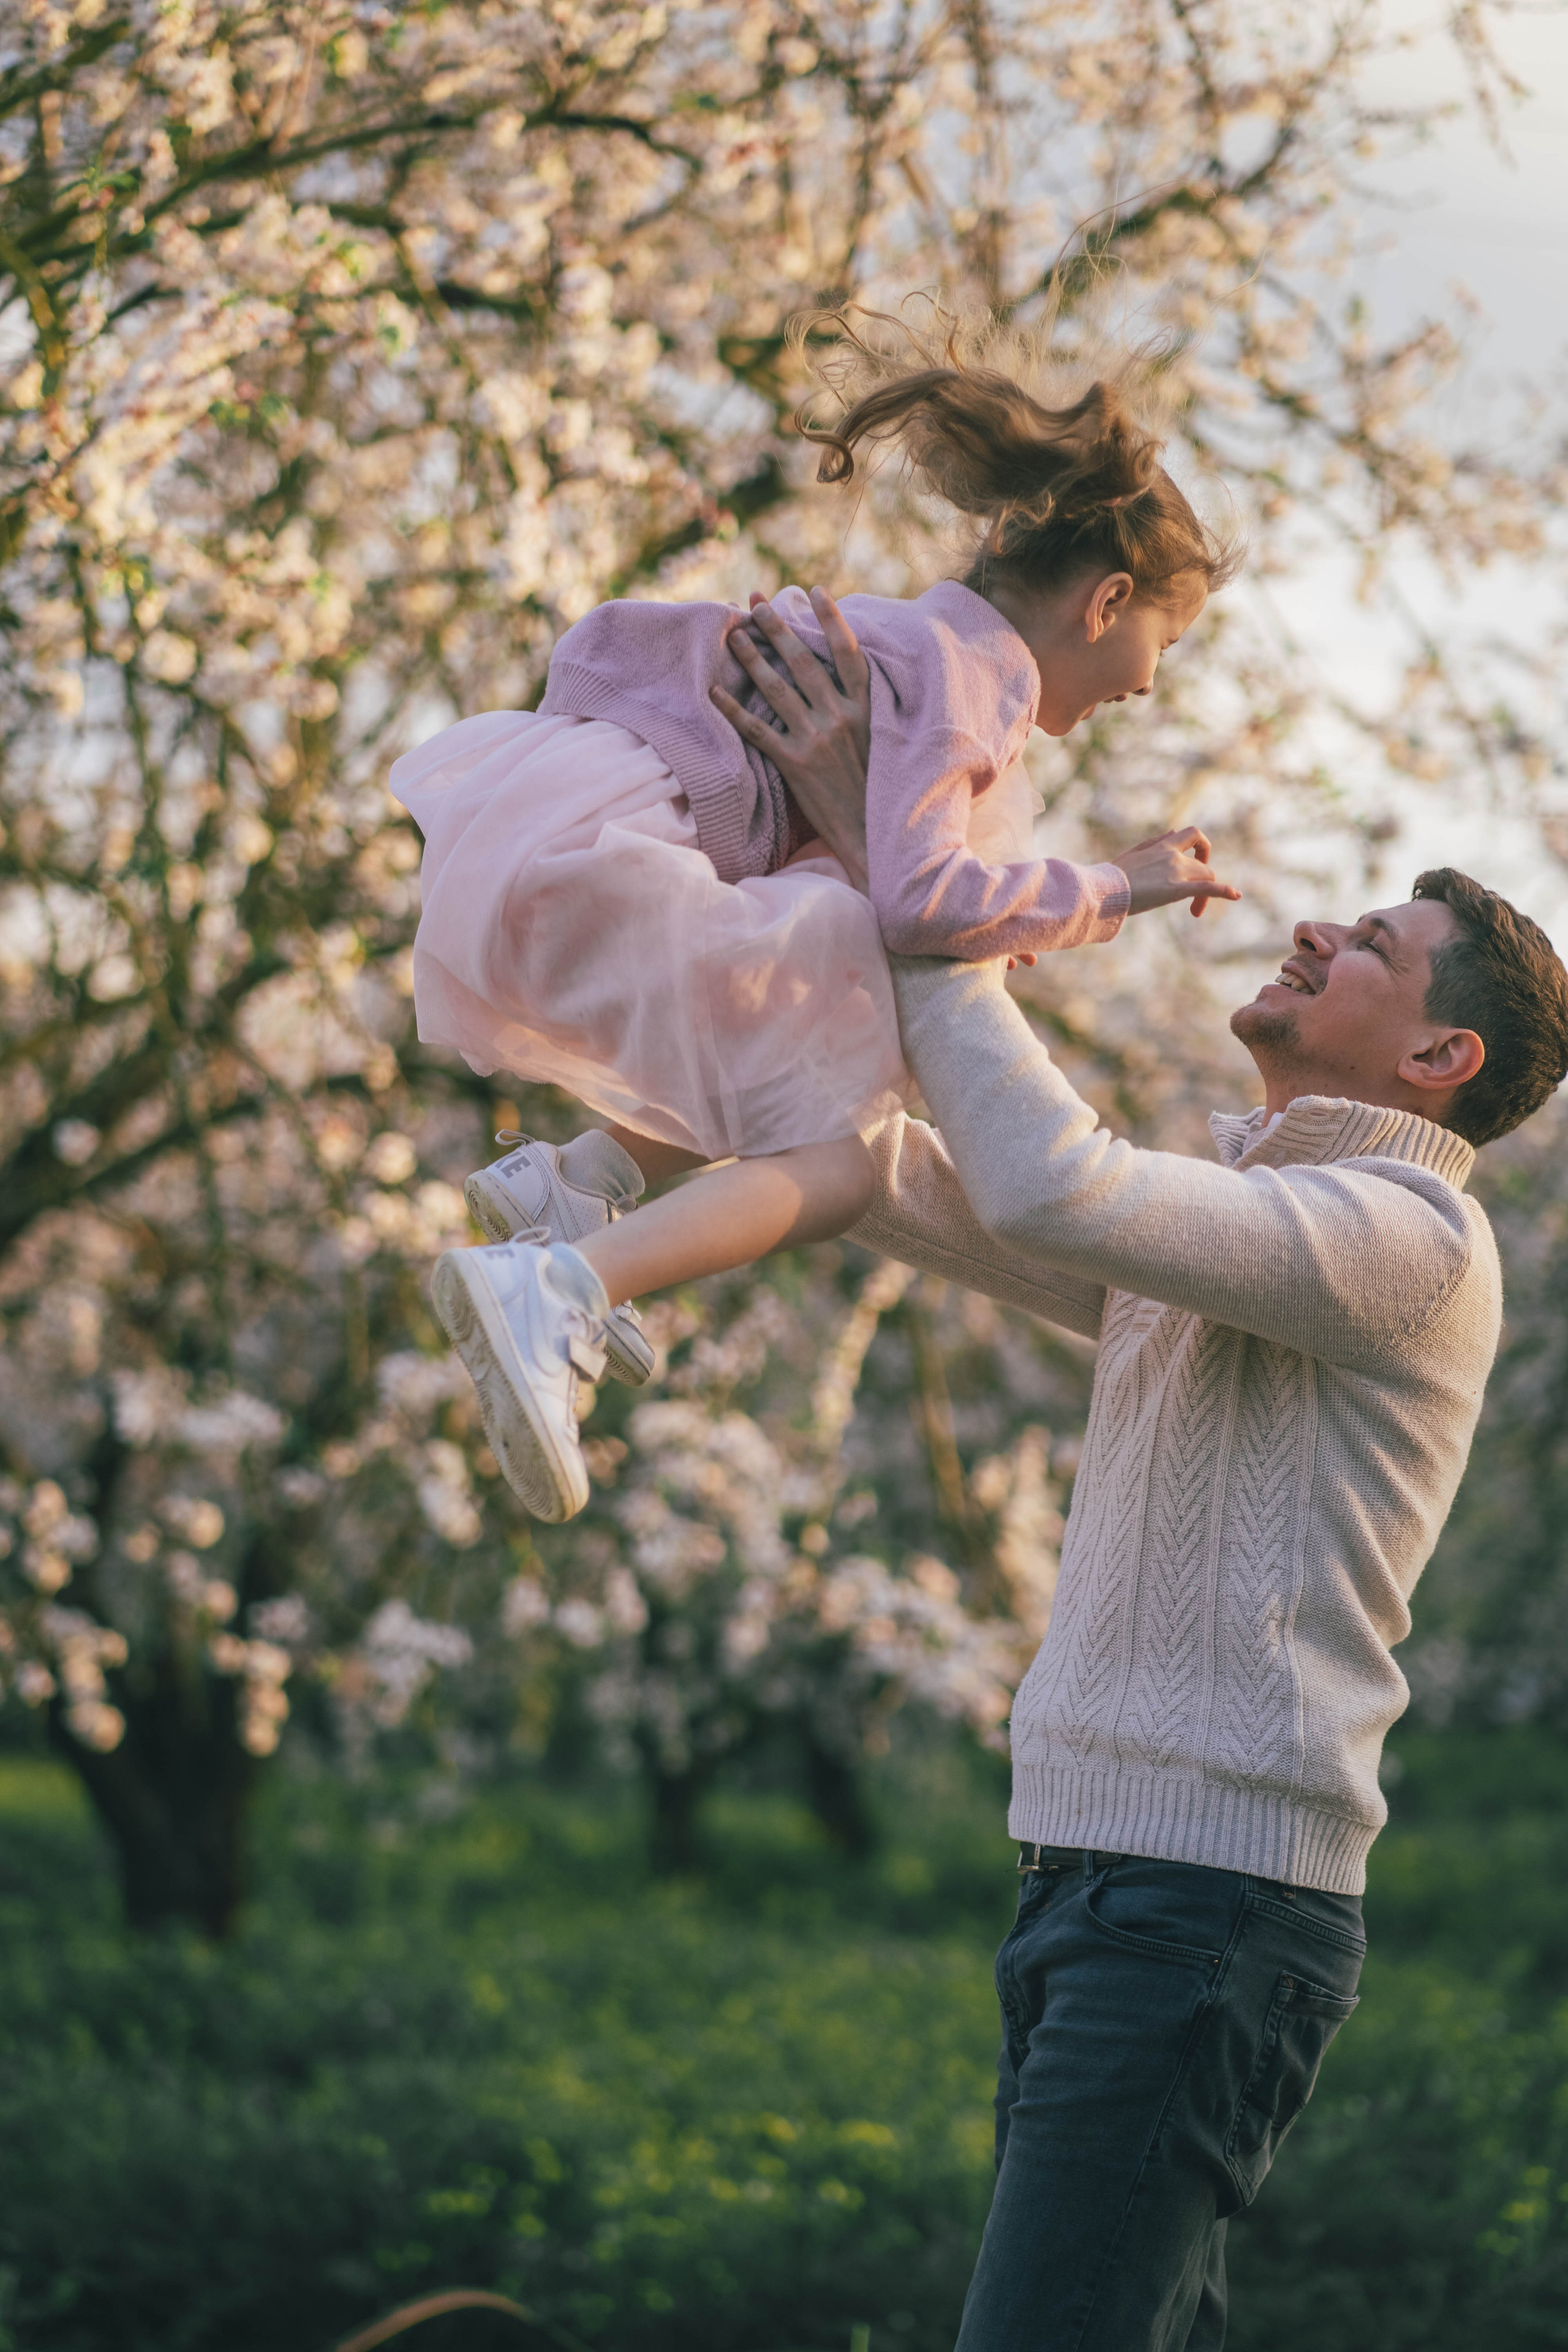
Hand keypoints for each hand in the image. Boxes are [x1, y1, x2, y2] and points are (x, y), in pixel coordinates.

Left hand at [709, 586, 871, 890]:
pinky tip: (714, 692)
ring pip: (778, 688)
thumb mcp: (880, 740)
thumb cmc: (876, 787)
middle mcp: (842, 718)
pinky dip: (734, 710)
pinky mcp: (795, 765)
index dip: (831, 619)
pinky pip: (758, 730)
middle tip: (755, 604)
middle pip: (804, 661)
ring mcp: (817, 740)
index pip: (849, 652)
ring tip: (733, 635)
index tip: (814, 590)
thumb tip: (836, 677)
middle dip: (778, 628)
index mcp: (866, 708)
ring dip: (752, 658)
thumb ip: (860, 707)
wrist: (874, 833)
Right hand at [1113, 827, 1240, 918]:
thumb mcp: (1133, 854)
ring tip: (1195, 911)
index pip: (1191, 835)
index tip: (1197, 862)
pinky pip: (1207, 888)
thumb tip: (1173, 831)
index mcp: (1161, 845)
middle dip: (1203, 881)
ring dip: (1206, 893)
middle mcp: (1172, 855)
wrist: (1103, 890)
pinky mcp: (1176, 890)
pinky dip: (1224, 891)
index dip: (1201, 847)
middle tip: (1193, 904)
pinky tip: (1236, 895)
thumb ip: (1154, 842)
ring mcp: (1175, 871)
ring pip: (1205, 877)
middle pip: (1202, 865)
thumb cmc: (1112, 876)